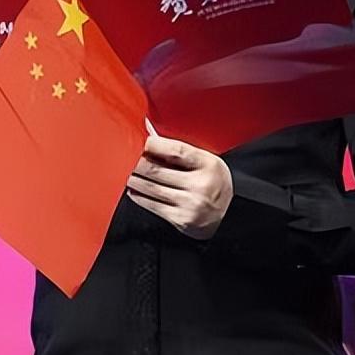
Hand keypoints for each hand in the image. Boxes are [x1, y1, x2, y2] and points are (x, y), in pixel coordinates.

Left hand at [125, 119, 232, 239]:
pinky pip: (153, 206)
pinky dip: (139, 196)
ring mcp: (190, 204)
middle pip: (156, 170)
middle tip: (122, 155)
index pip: (175, 150)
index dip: (153, 144)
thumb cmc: (214, 182)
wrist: (233, 214)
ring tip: (124, 171)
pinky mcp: (182, 219)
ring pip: (151, 188)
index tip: (138, 140)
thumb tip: (149, 135)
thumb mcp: (205, 162)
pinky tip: (133, 189)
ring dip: (133, 179)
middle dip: (135, 162)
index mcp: (207, 164)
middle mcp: (200, 185)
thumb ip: (179, 152)